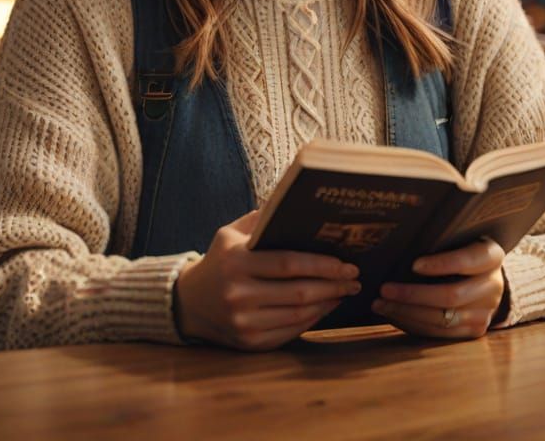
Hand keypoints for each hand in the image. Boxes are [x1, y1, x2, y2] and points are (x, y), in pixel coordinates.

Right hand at [175, 209, 360, 350]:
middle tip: (354, 279)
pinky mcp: (249, 343)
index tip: (345, 263)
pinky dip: (312, 319)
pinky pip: (290, 332)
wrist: (189, 303)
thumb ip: (260, 218)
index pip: (287, 264)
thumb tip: (292, 200)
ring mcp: (244, 322)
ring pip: (298, 314)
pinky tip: (325, 307)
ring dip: (327, 303)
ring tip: (344, 291)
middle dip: (333, 285)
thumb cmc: (219, 261)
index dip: (320, 264)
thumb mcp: (230, 233)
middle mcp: (238, 294)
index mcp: (236, 262)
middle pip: (298, 292)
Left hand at [371, 238, 505, 339]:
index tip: (413, 265)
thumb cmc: (460, 247)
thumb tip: (401, 244)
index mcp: (491, 255)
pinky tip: (394, 315)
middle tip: (385, 289)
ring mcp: (486, 312)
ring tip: (381, 304)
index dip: (441, 264)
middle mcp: (493, 286)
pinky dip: (413, 324)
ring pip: (443, 319)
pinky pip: (441, 333)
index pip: (467, 260)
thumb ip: (439, 239)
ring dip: (407, 313)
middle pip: (451, 295)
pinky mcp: (475, 330)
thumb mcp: (458, 237)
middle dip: (413, 294)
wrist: (484, 274)